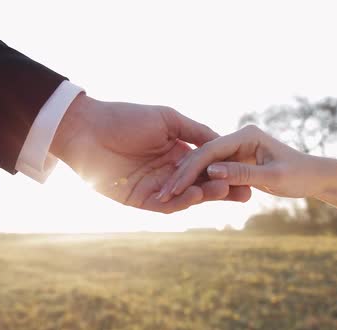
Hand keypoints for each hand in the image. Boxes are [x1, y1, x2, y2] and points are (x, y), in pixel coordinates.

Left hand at [50, 93, 250, 213]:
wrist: (88, 129)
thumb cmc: (126, 118)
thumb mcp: (168, 119)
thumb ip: (195, 131)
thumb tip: (223, 141)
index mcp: (177, 152)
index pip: (207, 166)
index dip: (226, 170)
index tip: (248, 172)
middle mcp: (169, 172)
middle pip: (201, 184)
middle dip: (223, 188)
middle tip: (246, 191)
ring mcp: (156, 187)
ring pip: (186, 196)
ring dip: (205, 195)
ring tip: (223, 190)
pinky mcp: (141, 200)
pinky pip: (166, 205)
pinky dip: (181, 201)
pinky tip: (196, 196)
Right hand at [159, 125, 325, 200]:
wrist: (313, 177)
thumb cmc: (299, 175)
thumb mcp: (273, 177)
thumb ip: (243, 173)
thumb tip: (212, 172)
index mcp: (246, 134)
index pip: (211, 150)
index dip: (191, 169)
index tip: (174, 187)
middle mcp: (238, 137)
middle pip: (204, 155)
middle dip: (184, 175)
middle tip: (163, 194)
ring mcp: (236, 148)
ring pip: (206, 164)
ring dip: (189, 180)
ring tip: (168, 197)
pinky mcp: (236, 159)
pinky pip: (214, 171)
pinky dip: (201, 183)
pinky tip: (184, 195)